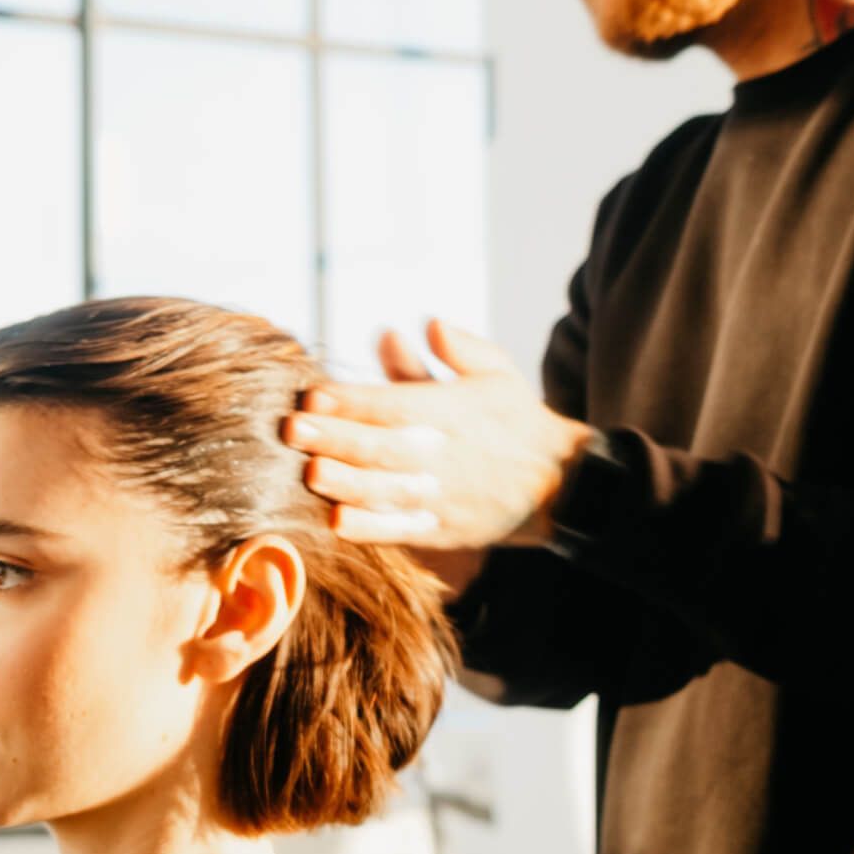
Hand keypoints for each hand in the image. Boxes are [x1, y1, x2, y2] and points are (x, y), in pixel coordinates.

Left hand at [280, 318, 593, 549]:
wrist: (563, 484)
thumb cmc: (517, 422)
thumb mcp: (496, 373)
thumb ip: (457, 349)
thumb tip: (424, 323)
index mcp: (456, 412)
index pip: (396, 404)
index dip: (353, 401)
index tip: (313, 395)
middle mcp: (448, 454)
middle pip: (383, 446)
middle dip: (335, 438)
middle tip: (291, 430)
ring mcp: (446, 496)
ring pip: (387, 491)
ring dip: (345, 482)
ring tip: (309, 472)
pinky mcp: (445, 530)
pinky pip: (403, 530)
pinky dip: (371, 529)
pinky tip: (336, 522)